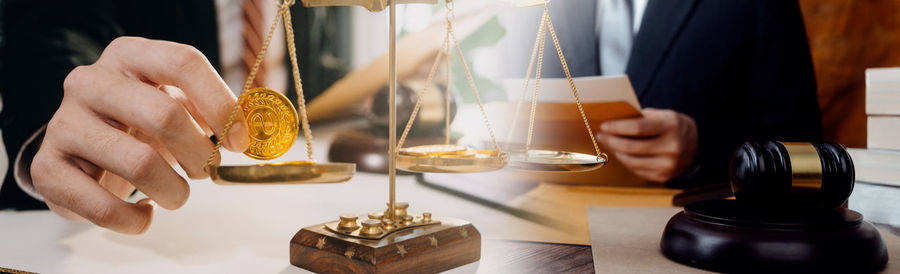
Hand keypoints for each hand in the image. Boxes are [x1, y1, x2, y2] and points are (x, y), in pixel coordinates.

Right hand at [31, 37, 248, 233]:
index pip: (183, 62)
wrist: (81, 152)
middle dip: (199, 153)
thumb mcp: (173, 105)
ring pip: (139, 164)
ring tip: (177, 194)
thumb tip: (242, 130)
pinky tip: (144, 212)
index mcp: (128, 56)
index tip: (239, 140)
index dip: (220, 104)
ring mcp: (63, 123)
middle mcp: (90, 82)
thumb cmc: (139, 125)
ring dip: (174, 191)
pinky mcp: (47, 168)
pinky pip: (103, 207)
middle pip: (164, 114)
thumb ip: (208, 112)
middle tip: (207, 171)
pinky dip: (135, 220)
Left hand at [596, 108, 697, 182]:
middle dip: (612, 141)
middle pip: (632, 147)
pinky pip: (637, 170)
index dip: (617, 128)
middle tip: (601, 136)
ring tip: (608, 144)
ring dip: (615, 153)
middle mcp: (672, 147)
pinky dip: (625, 162)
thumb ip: (640, 118)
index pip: (637, 128)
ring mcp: (669, 164)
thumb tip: (612, 123)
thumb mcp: (661, 115)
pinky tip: (620, 154)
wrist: (696, 145)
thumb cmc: (672, 126)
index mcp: (671, 126)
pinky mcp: (664, 176)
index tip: (604, 126)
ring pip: (632, 161)